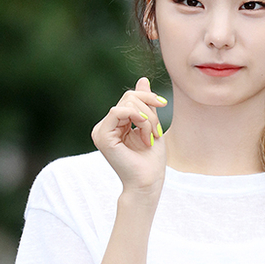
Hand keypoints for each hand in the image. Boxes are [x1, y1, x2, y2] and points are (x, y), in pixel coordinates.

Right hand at [91, 77, 166, 198]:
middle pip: (128, 97)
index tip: (163, 104)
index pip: (130, 97)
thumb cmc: (151, 161)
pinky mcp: (102, 136)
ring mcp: (101, 131)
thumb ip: (146, 104)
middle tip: (156, 132)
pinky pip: (118, 111)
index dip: (148, 97)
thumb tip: (143, 79)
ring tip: (150, 137)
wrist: (148, 183)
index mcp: (115, 124)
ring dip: (146, 118)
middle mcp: (105, 126)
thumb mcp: (152, 125)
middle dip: (149, 110)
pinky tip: (144, 134)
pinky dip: (137, 118)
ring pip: (126, 103)